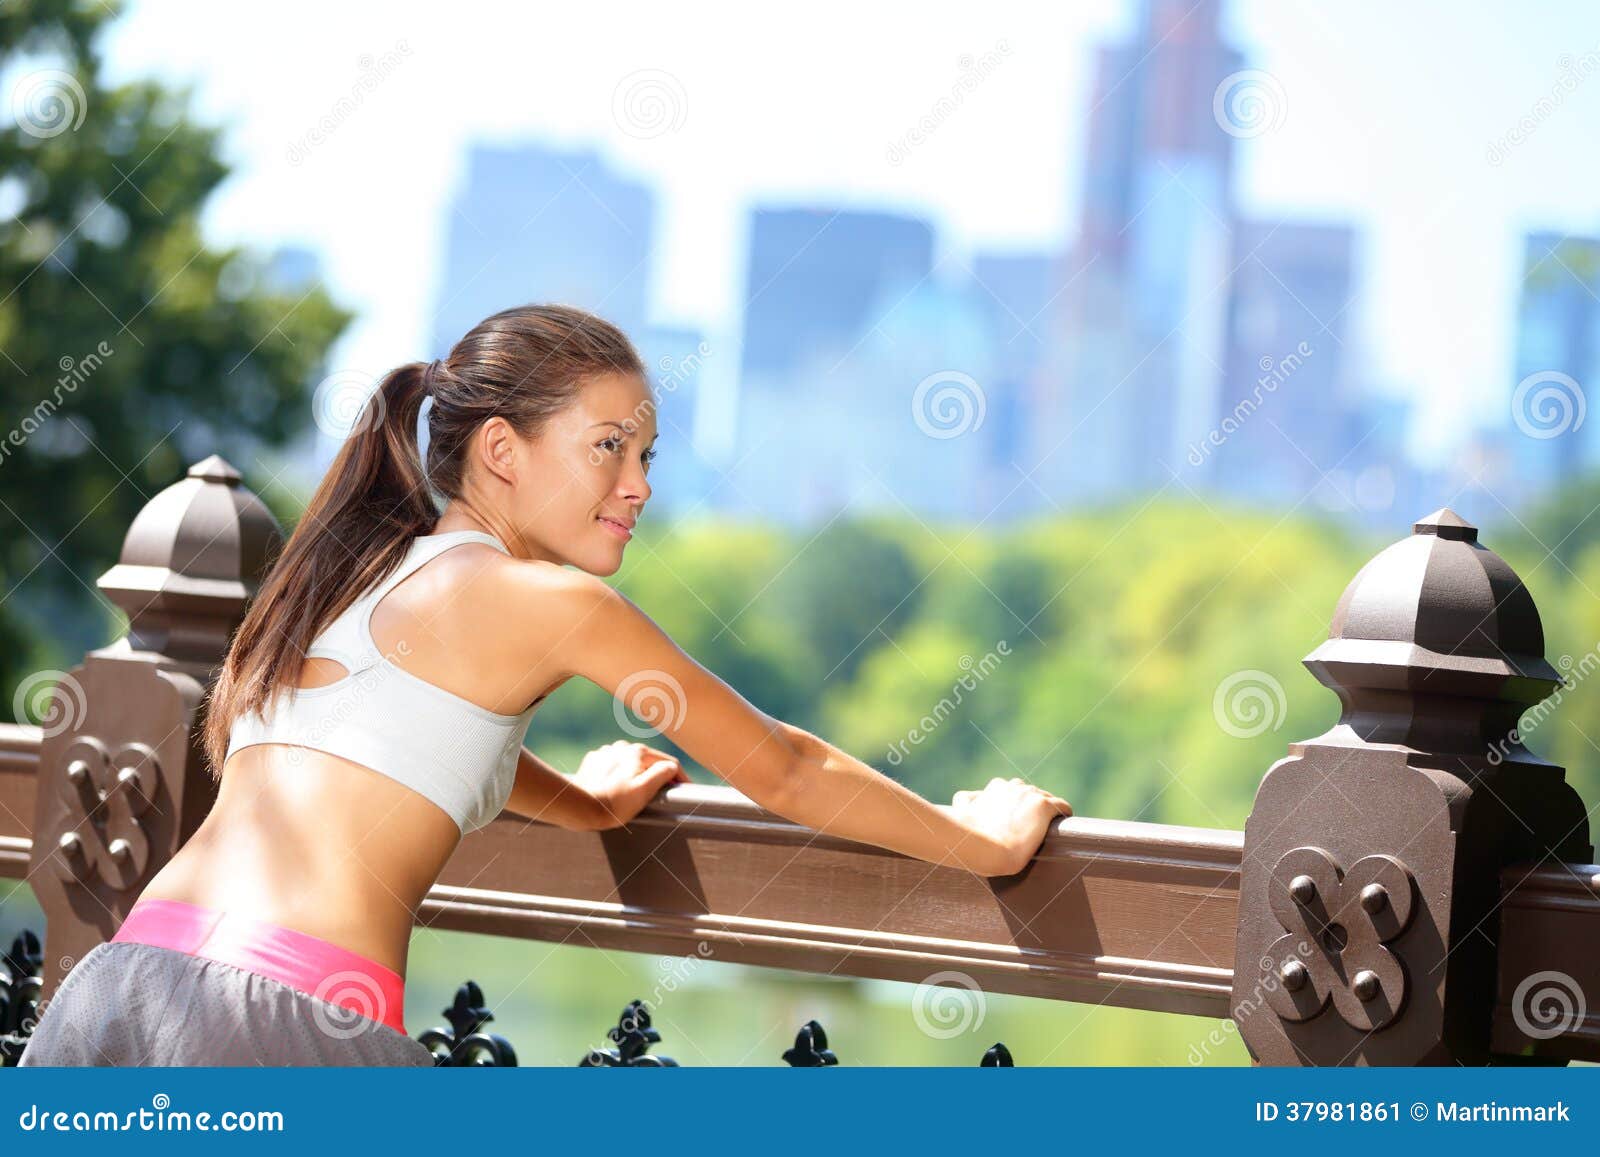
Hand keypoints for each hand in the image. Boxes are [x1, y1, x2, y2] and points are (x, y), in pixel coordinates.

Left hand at [574, 740, 689, 829]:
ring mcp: (606, 752)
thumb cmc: (615, 803)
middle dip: (656, 775)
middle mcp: (622, 746)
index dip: (680, 776)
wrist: (580, 807)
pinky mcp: (593, 761)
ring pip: (629, 763)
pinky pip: (612, 766)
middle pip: (648, 762)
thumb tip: (672, 767)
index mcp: (638, 752)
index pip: (667, 762)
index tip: (686, 789)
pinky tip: (615, 788)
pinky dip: (617, 775)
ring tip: (633, 794)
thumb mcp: (645, 790)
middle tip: (661, 794)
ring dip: (635, 774)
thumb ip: (663, 774)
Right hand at [949, 776, 1072, 876]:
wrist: (986, 847)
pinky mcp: (1044, 806)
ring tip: (1045, 827)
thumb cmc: (970, 834)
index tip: (1013, 819)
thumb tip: (974, 796)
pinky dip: (1064, 814)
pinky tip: (1063, 825)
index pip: (1011, 790)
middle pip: (1030, 793)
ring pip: (1046, 798)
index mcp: (996, 787)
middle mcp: (1015, 787)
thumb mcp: (961, 809)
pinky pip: (1062, 806)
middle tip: (1028, 826)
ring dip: (1045, 810)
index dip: (1013, 805)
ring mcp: (1031, 795)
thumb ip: (968, 799)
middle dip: (1029, 806)